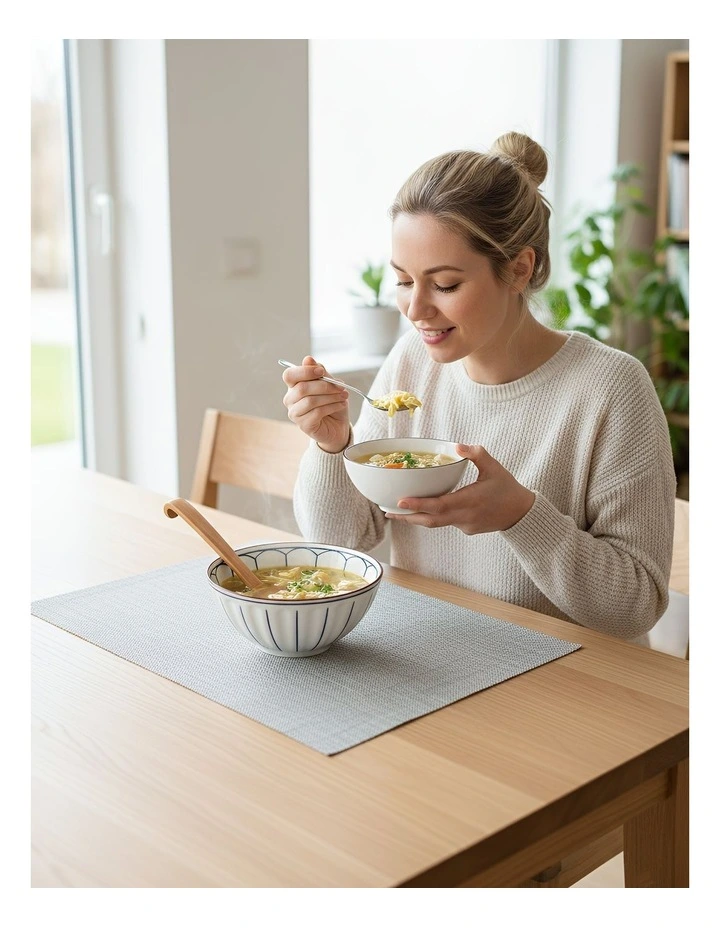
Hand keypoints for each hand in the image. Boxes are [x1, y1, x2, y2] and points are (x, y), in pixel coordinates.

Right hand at [282, 355, 350, 452]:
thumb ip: (320, 373)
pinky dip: (332, 407)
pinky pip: (317, 412)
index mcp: (294, 386)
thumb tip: (308, 359)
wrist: (338, 425)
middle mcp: (290, 399)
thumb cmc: (331, 403)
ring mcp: (295, 413)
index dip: (305, 371)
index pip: (290, 375)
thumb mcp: (330, 385)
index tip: (322, 372)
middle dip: (324, 386)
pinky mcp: (303, 425)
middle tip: (341, 387)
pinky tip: (341, 405)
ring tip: (344, 396)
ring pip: (310, 401)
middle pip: (302, 388)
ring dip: (331, 397)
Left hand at [385, 444, 535, 533]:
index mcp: (469, 501)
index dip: (418, 505)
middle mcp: (464, 517)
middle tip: (387, 511)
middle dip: (407, 517)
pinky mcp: (466, 530)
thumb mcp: (494, 466)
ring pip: (436, 523)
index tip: (400, 501)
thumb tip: (457, 445)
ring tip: (398, 512)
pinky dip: (434, 516)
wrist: (521, 514)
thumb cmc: (507, 488)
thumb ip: (476, 454)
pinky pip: (446, 522)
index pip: (438, 505)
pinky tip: (425, 509)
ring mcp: (464, 526)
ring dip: (417, 518)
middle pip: (429, 521)